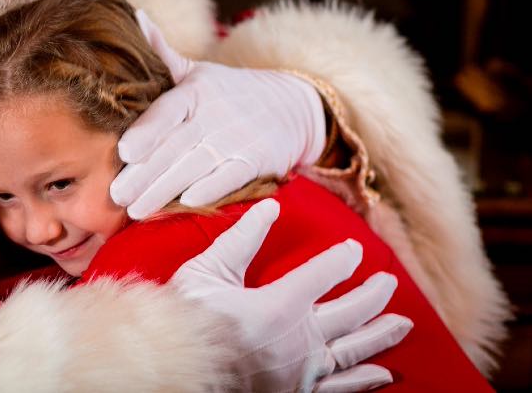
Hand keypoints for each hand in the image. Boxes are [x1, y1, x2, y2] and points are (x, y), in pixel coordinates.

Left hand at [111, 10, 326, 218]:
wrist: (289, 107)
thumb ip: (162, 52)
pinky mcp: (254, 162)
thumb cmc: (228, 92)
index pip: (167, 111)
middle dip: (144, 174)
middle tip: (116, 195)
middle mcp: (215, 115)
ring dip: (164, 191)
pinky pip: (227, 179)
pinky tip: (185, 204)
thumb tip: (136, 17)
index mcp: (196, 91)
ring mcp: (235, 140)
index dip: (147, 132)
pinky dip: (208, 192)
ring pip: (194, 168)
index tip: (125, 151)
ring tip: (136, 210)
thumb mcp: (198, 71)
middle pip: (174, 147)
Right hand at [170, 199, 412, 391]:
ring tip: (402, 323)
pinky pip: (340, 389)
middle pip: (350, 313)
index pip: (325, 274)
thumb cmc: (187, 321)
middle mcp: (300, 339)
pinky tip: (382, 375)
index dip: (343, 259)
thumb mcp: (206, 271)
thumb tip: (269, 208)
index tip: (354, 249)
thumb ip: (241, 240)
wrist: (179, 370)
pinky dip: (364, 381)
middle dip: (373, 294)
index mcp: (280, 305)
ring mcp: (302, 372)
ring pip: (353, 351)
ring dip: (380, 335)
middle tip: (390, 281)